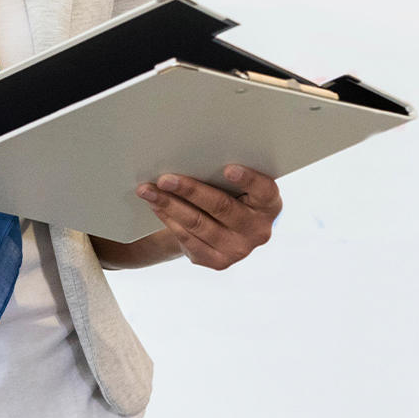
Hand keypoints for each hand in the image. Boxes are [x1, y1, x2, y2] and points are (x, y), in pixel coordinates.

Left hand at [135, 165, 282, 270]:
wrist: (226, 232)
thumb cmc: (231, 195)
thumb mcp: (238, 186)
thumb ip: (226, 175)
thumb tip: (189, 156)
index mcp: (269, 205)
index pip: (264, 190)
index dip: (248, 179)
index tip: (228, 169)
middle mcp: (258, 230)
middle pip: (222, 207)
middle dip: (190, 190)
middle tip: (165, 179)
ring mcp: (238, 250)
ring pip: (199, 224)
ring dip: (170, 205)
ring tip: (149, 190)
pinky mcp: (218, 261)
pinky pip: (188, 238)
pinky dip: (169, 219)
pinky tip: (156, 205)